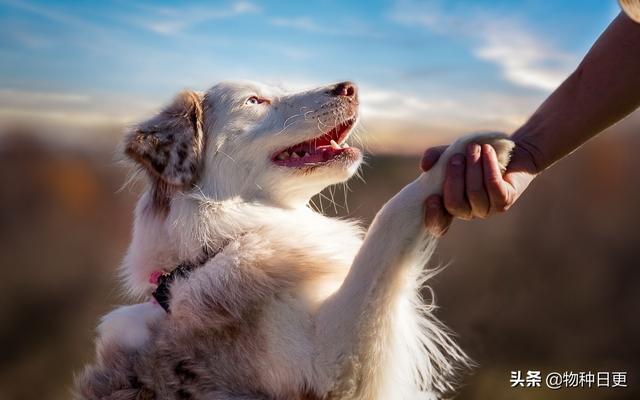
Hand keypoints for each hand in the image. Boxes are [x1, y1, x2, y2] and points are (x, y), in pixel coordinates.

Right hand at [421, 141, 538, 234]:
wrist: (508, 152)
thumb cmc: (475, 156)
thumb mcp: (451, 153)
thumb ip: (435, 157)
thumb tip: (425, 166)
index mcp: (451, 205)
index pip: (439, 224)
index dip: (434, 217)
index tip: (431, 199)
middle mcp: (469, 212)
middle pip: (455, 204)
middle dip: (454, 178)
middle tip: (457, 157)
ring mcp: (488, 209)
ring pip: (475, 193)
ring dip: (473, 167)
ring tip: (474, 147)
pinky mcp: (505, 200)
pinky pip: (493, 186)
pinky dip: (488, 167)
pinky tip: (487, 151)